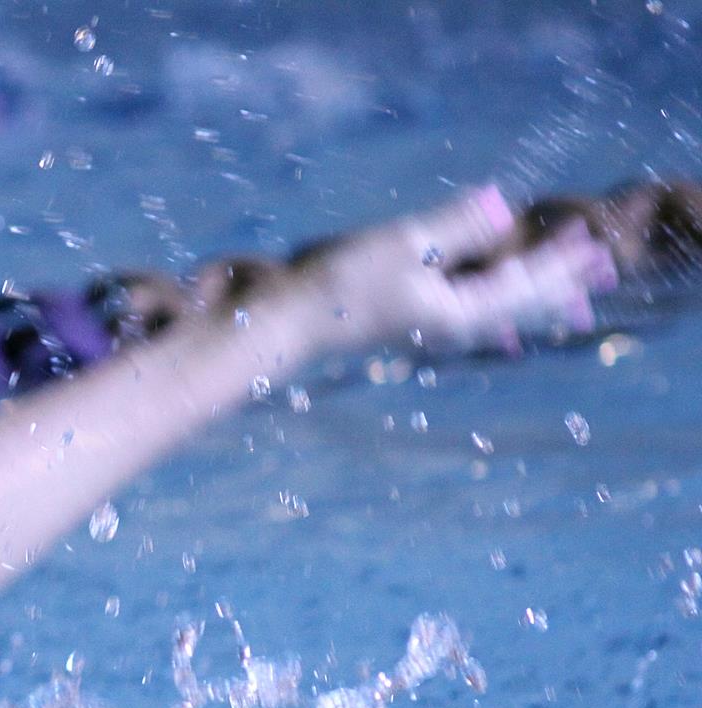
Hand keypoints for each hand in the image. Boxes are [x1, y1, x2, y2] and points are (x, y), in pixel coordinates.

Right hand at [303, 185, 618, 354]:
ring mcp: (428, 322)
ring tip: (562, 294)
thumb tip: (503, 203)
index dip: (559, 262)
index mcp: (459, 311)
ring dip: (531, 296)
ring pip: (495, 310)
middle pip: (518, 303)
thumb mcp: (402, 244)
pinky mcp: (407, 316)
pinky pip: (468, 309)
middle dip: (558, 284)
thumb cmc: (341, 284)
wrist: (288, 322)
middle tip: (600, 270)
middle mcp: (450, 323)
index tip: (591, 241)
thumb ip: (455, 225)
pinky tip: (492, 302)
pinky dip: (493, 301)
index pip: (524, 284)